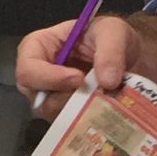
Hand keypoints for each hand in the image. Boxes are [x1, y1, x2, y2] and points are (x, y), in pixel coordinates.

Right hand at [18, 11, 139, 119]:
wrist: (128, 56)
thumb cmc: (110, 36)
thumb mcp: (113, 31)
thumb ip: (111, 50)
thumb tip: (107, 82)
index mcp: (38, 47)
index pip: (27, 68)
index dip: (48, 77)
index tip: (79, 78)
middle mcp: (39, 76)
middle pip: (37, 98)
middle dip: (66, 97)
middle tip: (94, 91)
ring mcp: (51, 98)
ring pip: (54, 114)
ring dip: (79, 109)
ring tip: (103, 97)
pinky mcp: (66, 114)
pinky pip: (69, 125)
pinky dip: (88, 118)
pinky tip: (104, 108)